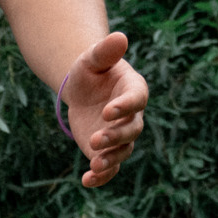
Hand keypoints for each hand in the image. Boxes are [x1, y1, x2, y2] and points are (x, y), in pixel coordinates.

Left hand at [60, 31, 147, 187]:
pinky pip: (110, 167)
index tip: (107, 112)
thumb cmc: (91, 70)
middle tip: (94, 140)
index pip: (136, 100)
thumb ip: (105, 51)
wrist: (82, 90)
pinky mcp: (106, 150)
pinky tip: (86, 180)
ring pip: (122, 151)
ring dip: (110, 160)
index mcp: (134, 90)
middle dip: (114, 137)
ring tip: (94, 166)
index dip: (124, 107)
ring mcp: (120, 135)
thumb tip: (119, 37)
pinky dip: (101, 176)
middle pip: (131, 130)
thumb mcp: (92, 59)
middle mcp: (131, 115)